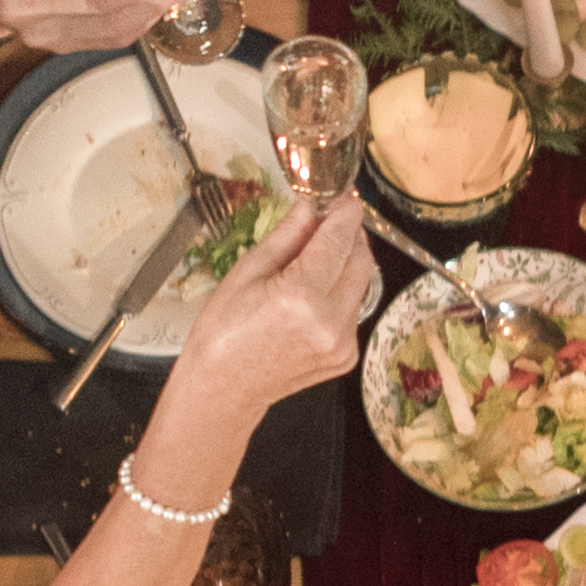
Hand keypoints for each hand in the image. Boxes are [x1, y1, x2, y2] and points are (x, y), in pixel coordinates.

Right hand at [165, 195, 374, 425]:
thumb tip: (311, 206)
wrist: (224, 387)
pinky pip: (354, 311)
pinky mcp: (348, 356)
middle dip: (349, 236)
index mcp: (302, 295)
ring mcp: (344, 342)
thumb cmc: (223, 330)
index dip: (344, 212)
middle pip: (361, 260)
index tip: (341, 197)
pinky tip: (311, 298)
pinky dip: (340, 295)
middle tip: (327, 223)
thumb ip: (288, 236)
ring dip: (345, 265)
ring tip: (311, 264)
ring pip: (362, 285)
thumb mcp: (248, 271)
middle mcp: (331, 320)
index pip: (340, 238)